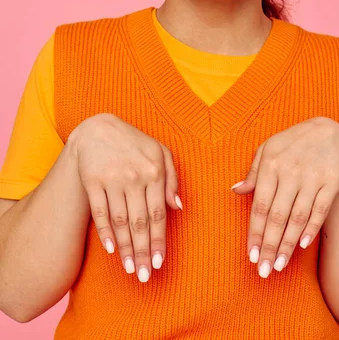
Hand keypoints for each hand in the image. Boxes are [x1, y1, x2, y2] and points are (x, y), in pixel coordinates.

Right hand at [67, 113, 181, 282]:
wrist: (98, 129)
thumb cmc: (135, 143)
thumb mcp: (160, 152)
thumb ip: (172, 179)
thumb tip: (179, 207)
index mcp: (154, 171)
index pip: (158, 214)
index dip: (159, 241)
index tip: (159, 262)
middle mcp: (134, 176)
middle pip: (139, 222)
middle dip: (143, 252)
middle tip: (144, 276)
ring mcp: (112, 179)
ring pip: (120, 221)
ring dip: (125, 248)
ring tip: (129, 268)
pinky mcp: (92, 181)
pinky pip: (100, 212)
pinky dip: (105, 232)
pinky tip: (111, 249)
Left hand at [231, 117, 338, 278]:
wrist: (328, 130)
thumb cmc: (292, 142)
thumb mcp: (269, 149)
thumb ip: (253, 172)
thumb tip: (235, 191)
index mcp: (271, 164)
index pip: (260, 206)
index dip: (255, 232)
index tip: (252, 255)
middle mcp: (290, 171)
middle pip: (277, 216)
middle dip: (269, 246)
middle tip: (263, 271)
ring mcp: (312, 176)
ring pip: (297, 217)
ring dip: (288, 244)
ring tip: (280, 265)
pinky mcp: (332, 180)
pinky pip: (320, 209)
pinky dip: (311, 228)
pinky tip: (302, 246)